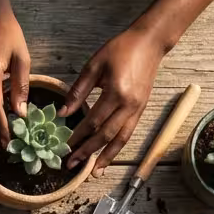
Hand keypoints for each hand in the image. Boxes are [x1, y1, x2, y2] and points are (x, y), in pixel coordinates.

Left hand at [62, 28, 166, 174]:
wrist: (150, 42)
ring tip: (93, 171)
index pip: (93, 121)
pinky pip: (128, 133)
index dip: (78, 135)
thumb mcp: (94, 65)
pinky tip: (107, 156)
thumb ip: (78, 90)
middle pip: (106, 135)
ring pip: (121, 139)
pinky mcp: (141, 109)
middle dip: (88, 152)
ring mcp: (138, 109)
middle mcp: (129, 105)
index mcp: (116, 92)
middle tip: (72, 164)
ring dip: (106, 157)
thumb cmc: (120, 49)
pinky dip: (117, 147)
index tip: (64, 146)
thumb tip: (63, 113)